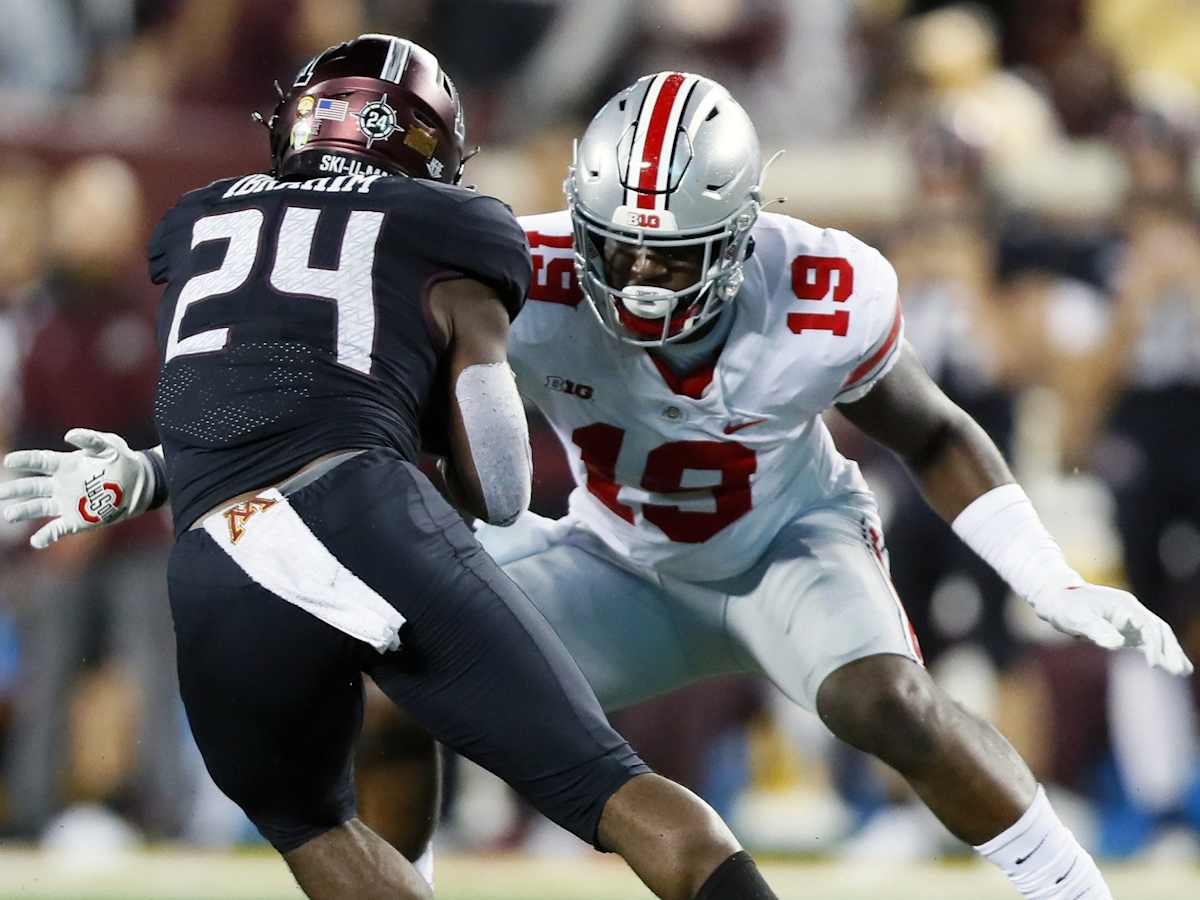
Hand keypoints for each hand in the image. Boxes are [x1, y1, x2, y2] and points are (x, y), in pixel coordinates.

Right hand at [0, 429, 155, 548]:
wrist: (140, 483)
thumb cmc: (122, 460)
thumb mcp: (109, 445)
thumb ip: (90, 439)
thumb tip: (69, 435)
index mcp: (66, 464)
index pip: (40, 461)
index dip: (24, 461)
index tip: (9, 461)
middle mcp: (61, 484)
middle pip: (32, 486)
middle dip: (15, 489)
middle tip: (1, 493)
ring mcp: (67, 502)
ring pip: (39, 507)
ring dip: (23, 511)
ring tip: (9, 515)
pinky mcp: (77, 520)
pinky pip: (57, 529)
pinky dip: (46, 536)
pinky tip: (36, 541)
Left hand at [1030, 580, 1193, 675]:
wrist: (1055, 599)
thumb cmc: (1064, 606)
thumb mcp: (1076, 617)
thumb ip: (1096, 629)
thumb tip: (1118, 643)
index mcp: (1125, 606)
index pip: (1148, 626)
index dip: (1154, 645)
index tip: (1154, 665)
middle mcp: (1132, 612)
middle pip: (1159, 631)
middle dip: (1170, 650)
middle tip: (1180, 671)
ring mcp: (1129, 621)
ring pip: (1157, 637)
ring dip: (1169, 653)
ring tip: (1183, 671)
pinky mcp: (1124, 630)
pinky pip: (1146, 643)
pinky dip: (1157, 654)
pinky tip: (1167, 667)